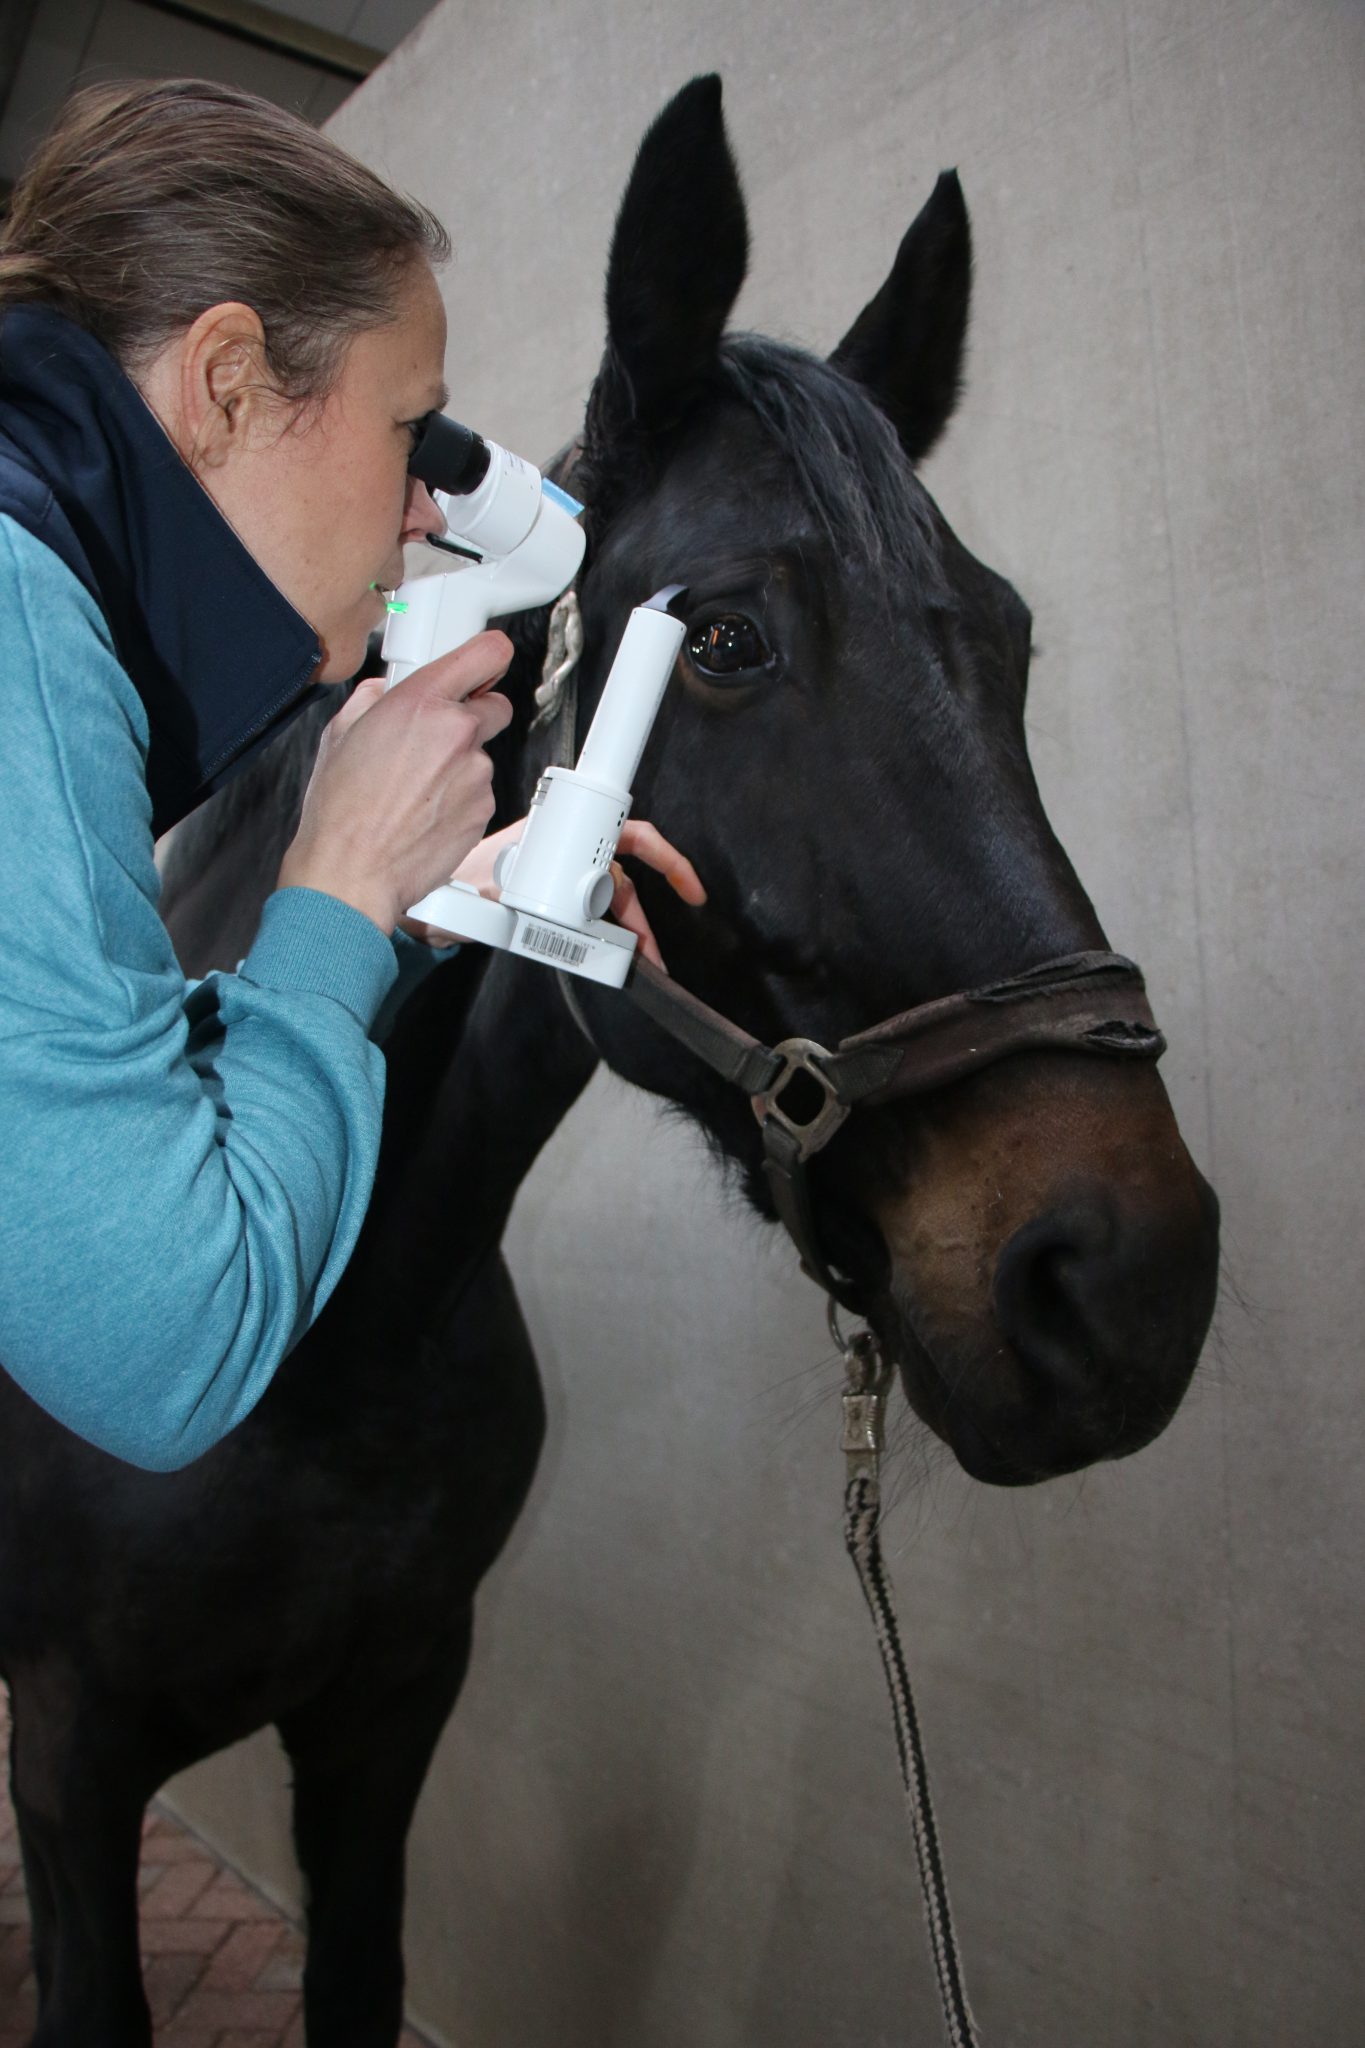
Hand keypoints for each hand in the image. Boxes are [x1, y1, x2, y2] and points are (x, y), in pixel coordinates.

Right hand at [278, 633, 513, 932]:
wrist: (352, 871)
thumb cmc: (341, 811)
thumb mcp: (340, 734)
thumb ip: (372, 700)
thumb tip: (383, 693)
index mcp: (421, 702)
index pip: (487, 654)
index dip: (488, 658)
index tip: (485, 664)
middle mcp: (456, 732)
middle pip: (495, 705)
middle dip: (472, 716)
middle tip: (437, 737)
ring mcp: (475, 773)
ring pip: (482, 755)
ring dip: (459, 765)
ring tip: (414, 789)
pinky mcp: (483, 809)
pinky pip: (479, 792)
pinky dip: (459, 798)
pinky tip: (423, 811)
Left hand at [403, 818, 705, 967]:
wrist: (424, 908)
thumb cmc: (451, 884)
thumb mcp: (491, 886)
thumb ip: (523, 897)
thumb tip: (550, 914)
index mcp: (557, 838)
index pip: (624, 838)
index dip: (662, 858)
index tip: (687, 886)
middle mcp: (561, 858)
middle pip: (622, 879)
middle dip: (646, 914)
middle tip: (658, 951)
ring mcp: (556, 884)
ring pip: (607, 905)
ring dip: (627, 934)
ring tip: (639, 964)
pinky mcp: (549, 910)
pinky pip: (587, 924)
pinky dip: (603, 942)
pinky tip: (611, 962)